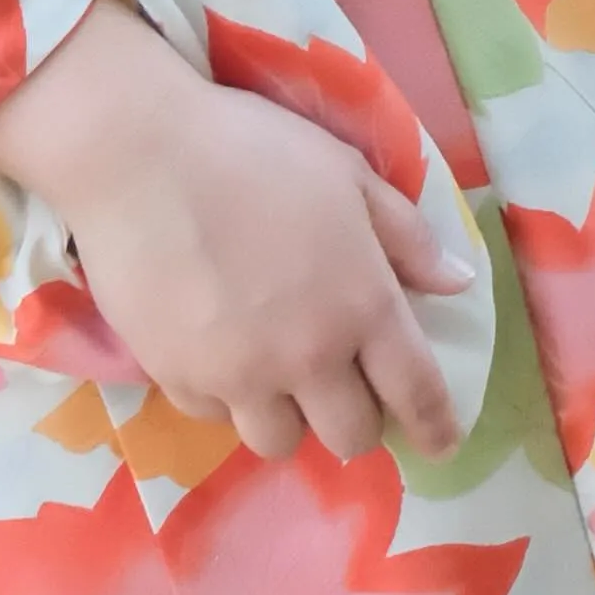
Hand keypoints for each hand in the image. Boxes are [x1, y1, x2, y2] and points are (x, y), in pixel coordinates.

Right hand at [0, 0, 478, 465]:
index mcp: (362, 305)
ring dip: (290, 418)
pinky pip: (214, 416)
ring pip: (278, 442)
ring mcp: (237, 375)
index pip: (416, 392)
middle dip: (357, 420)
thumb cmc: (254, 150)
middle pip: (349, 436)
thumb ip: (406, 237)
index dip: (435, 426)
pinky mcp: (175, 377)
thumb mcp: (348, 176)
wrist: (137, 153)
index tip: (440, 444)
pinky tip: (220, 355)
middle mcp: (307, 356)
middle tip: (345, 388)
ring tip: (278, 379)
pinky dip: (226, 398)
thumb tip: (456, 282)